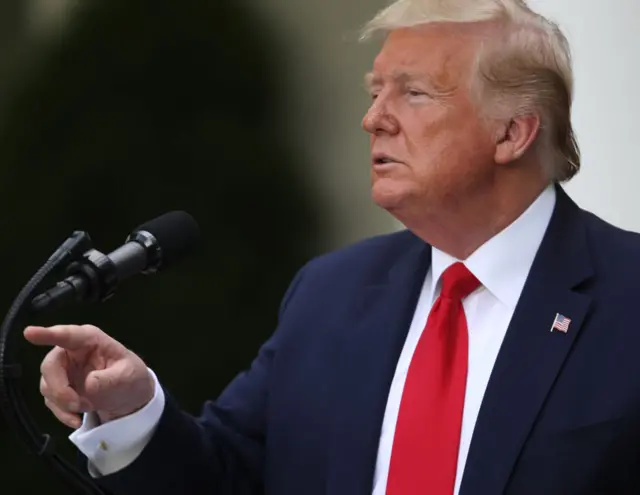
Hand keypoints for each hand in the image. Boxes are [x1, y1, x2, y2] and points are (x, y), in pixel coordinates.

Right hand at [24, 324, 153, 427]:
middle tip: (76, 405)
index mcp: (90, 340)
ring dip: (64, 403)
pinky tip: (77, 420)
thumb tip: (89, 384)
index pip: (68, 335)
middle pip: (50, 366)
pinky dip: (62, 412)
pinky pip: (50, 400)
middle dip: (60, 388)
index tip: (29, 333)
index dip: (48, 334)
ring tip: (88, 408)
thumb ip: (109, 379)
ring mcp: (64, 370)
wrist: (129, 398)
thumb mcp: (128, 376)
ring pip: (47, 385)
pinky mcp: (59, 387)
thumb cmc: (130, 376)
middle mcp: (72, 351)